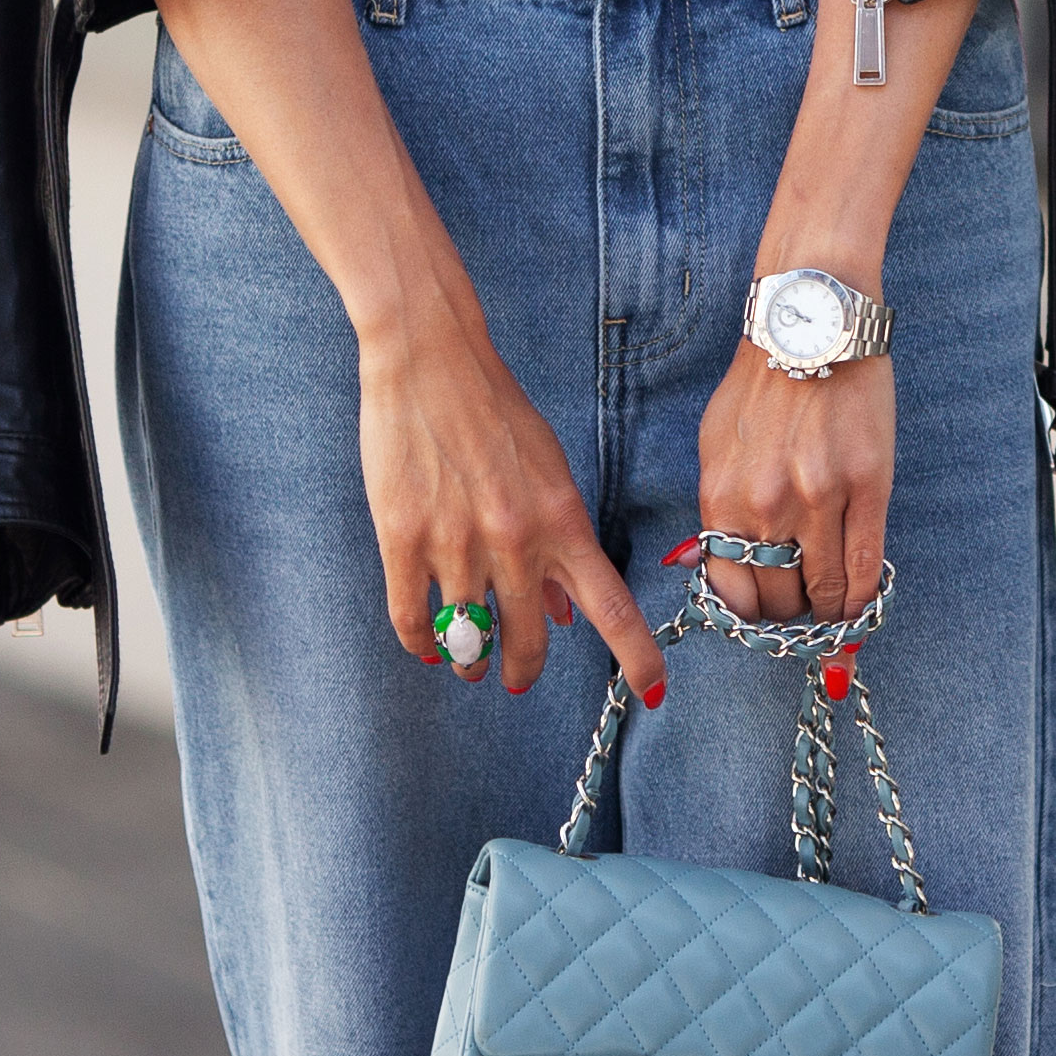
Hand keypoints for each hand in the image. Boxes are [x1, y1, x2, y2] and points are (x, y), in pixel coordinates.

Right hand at [359, 310, 665, 703]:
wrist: (431, 362)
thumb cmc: (496, 413)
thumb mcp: (547, 473)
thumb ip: (558, 543)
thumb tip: (561, 610)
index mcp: (563, 522)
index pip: (613, 608)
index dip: (636, 658)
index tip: (651, 694)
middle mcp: (517, 543)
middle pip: (529, 643)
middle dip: (522, 671)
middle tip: (514, 677)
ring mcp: (457, 545)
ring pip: (468, 638)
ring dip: (469, 661)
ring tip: (466, 664)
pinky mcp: (404, 541)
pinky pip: (414, 620)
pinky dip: (422, 645)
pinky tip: (427, 647)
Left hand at [697, 337, 891, 630]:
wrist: (808, 329)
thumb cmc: (761, 385)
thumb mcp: (715, 446)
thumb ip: (718, 507)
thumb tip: (715, 559)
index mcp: (721, 499)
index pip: (731, 592)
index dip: (750, 615)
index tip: (764, 612)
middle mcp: (766, 508)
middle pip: (778, 601)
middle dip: (790, 615)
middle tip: (801, 609)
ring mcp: (820, 500)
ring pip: (825, 591)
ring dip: (829, 611)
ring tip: (833, 608)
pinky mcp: (867, 487)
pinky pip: (865, 567)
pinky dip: (862, 596)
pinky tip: (860, 602)